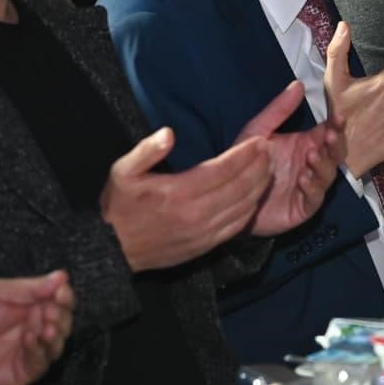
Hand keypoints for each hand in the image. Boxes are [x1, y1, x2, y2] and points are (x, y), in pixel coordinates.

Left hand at [0, 271, 72, 384]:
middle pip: (64, 321)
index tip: (61, 292)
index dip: (64, 296)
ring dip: (54, 333)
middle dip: (61, 315)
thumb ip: (30, 287)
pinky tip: (29, 339)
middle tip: (50, 310)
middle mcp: (37, 327)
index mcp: (33, 305)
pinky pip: (41, 362)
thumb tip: (61, 276)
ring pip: (57, 343)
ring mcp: (32, 350)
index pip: (60, 300)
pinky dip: (39, 350)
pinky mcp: (25, 370)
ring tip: (45, 326)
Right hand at [101, 127, 270, 271]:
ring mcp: (202, 233)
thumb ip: (146, 151)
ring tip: (269, 169)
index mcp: (178, 192)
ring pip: (243, 207)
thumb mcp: (121, 172)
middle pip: (240, 187)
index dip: (246, 154)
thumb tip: (168, 133)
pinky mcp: (205, 246)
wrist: (112, 251)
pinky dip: (250, 210)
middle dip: (260, 167)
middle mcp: (196, 214)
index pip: (224, 169)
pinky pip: (236, 227)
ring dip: (260, 187)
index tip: (260, 140)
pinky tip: (255, 197)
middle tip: (271, 150)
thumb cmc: (118, 207)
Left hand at [234, 80, 347, 235]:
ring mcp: (309, 186)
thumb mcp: (259, 130)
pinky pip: (314, 198)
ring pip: (328, 175)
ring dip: (323, 165)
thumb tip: (299, 84)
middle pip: (334, 154)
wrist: (230, 195)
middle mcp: (311, 164)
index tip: (338, 116)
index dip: (336, 125)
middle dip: (335, 145)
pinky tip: (303, 179)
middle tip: (329, 136)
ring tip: (311, 156)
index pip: (328, 132)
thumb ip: (279, 109)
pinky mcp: (302, 207)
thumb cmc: (247, 161)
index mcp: (305, 144)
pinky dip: (312, 188)